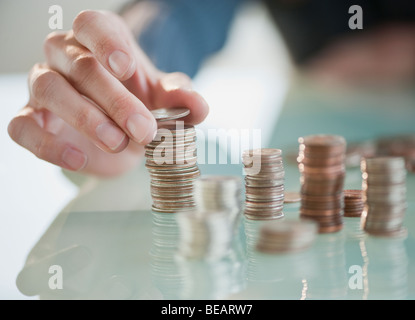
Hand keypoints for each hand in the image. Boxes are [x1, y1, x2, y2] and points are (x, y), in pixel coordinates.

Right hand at [8, 10, 208, 175]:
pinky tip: (79, 159)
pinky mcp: (31, 119)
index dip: (107, 43)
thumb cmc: (137, 104)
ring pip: (49, 89)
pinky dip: (48, 145)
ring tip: (117, 143)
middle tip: (144, 130)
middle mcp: (65, 56)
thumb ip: (180, 98)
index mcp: (99, 40)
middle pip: (79, 65)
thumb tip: (198, 107)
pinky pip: (22, 127)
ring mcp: (44, 86)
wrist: (117, 132)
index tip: (126, 69)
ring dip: (85, 118)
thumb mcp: (163, 99)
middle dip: (114, 100)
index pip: (92, 24)